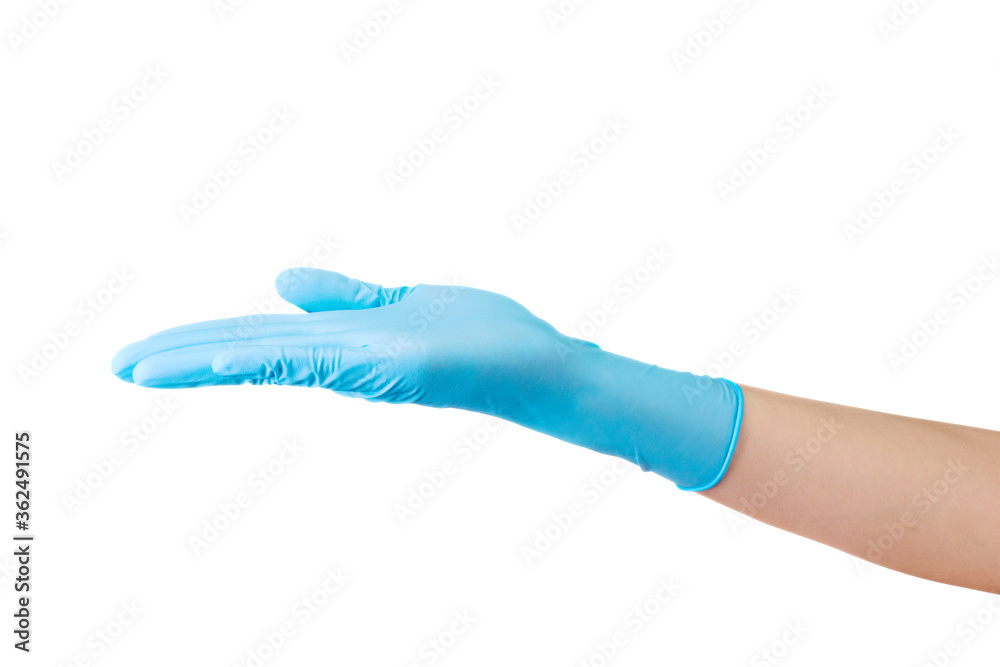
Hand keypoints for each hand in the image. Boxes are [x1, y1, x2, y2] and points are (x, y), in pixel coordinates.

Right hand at [112, 268, 742, 489]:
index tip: (152, 350)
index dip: (205, 342)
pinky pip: (318, 361)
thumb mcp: (399, 302)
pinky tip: (226, 358)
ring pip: (271, 359)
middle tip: (121, 366)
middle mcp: (344, 360)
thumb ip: (343, 297)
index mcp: (343, 344)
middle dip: (188, 358)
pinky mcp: (389, 366)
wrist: (538, 366)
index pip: (261, 338)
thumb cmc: (479, 336)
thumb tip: (280, 281)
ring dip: (205, 361)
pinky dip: (269, 358)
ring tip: (140, 367)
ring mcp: (363, 366)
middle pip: (253, 351)